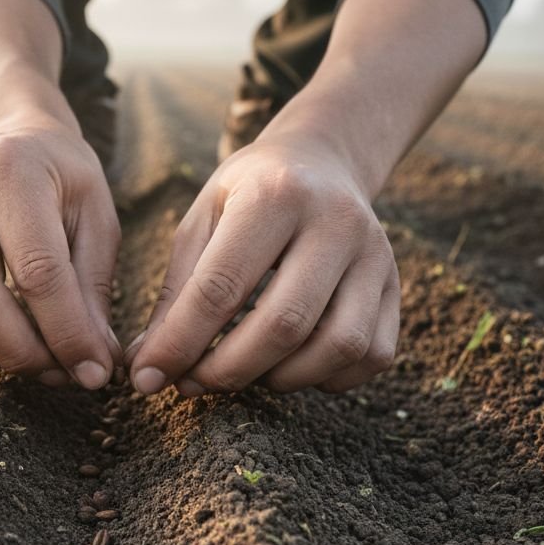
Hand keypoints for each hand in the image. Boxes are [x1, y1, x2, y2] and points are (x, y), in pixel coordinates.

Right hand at [0, 124, 121, 388]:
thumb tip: (91, 367)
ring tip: (4, 349)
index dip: (67, 334)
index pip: (37, 271)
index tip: (91, 371)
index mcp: (7, 168)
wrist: (8, 141)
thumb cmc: (59, 186)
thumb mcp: (96, 221)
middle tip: (52, 370)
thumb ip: (94, 292)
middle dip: (18, 351)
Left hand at [127, 130, 399, 394]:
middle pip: (283, 324)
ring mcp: (376, 256)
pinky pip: (372, 356)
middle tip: (190, 384)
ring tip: (244, 371)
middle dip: (226, 370)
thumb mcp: (202, 221)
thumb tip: (146, 367)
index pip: (221, 286)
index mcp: (275, 195)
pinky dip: (328, 379)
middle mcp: (335, 222)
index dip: (179, 343)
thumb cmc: (248, 196)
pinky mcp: (397, 286)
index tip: (146, 377)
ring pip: (338, 347)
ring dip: (280, 378)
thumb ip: (175, 293)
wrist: (322, 160)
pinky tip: (290, 365)